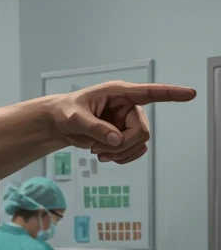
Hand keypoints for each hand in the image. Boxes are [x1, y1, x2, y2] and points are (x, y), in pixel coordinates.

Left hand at [49, 82, 194, 163]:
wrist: (59, 124)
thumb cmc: (65, 113)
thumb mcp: (74, 119)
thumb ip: (94, 127)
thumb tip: (117, 139)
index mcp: (119, 93)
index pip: (150, 93)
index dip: (171, 94)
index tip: (190, 94)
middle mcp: (128, 106)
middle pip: (142, 131)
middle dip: (122, 145)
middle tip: (96, 150)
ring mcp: (128, 121)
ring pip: (140, 143)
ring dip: (120, 152)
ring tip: (96, 152)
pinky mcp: (126, 134)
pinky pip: (136, 150)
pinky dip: (121, 157)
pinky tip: (104, 156)